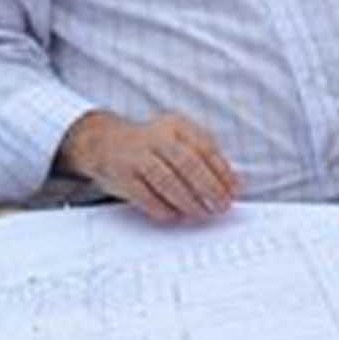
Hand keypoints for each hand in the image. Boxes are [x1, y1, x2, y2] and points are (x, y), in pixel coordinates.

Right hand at [58, 112, 237, 221]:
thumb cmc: (150, 146)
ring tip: (202, 212)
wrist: (104, 142)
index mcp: (176, 125)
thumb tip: (230, 184)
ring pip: (168, 182)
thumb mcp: (176, 138)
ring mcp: (137, 156)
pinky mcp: (123, 176)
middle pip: (189, 164)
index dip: (223, 172)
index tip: (234, 191)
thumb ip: (202, 156)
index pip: (205, 148)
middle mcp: (157, 137)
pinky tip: (175, 214)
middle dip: (210, 188)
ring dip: (189, 202)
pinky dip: (164, 209)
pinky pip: (147, 197)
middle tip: (222, 205)